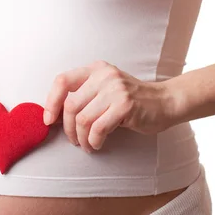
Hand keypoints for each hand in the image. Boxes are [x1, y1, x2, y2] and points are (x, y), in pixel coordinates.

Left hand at [43, 60, 179, 152]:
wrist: (165, 102)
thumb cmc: (132, 101)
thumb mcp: (106, 90)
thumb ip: (84, 96)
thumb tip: (54, 116)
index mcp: (96, 69)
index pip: (62, 81)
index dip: (51, 102)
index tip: (48, 120)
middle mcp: (104, 76)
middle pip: (71, 105)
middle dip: (67, 128)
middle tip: (74, 140)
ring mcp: (116, 89)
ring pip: (83, 119)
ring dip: (81, 138)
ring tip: (87, 145)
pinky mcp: (125, 105)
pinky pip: (98, 128)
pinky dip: (94, 141)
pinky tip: (98, 144)